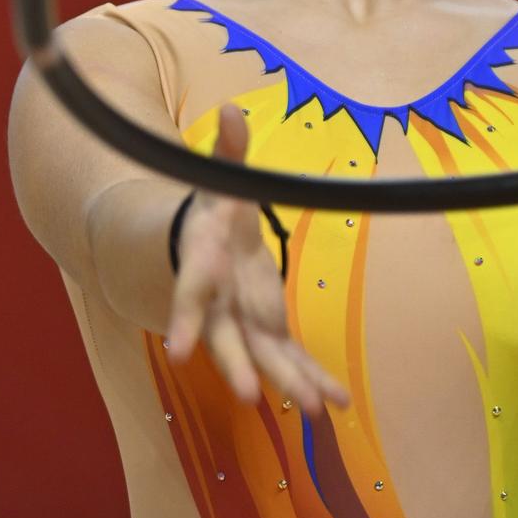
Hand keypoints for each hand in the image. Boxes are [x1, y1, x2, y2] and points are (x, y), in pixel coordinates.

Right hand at [164, 103, 350, 415]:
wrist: (206, 246)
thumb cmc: (213, 211)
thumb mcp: (220, 178)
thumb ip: (228, 150)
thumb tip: (232, 108)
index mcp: (203, 266)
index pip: (190, 295)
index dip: (186, 321)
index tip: (178, 354)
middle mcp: (219, 304)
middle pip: (225, 340)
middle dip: (237, 366)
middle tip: (248, 395)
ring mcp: (244, 323)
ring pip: (263, 359)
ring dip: (287, 383)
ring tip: (313, 409)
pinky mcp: (268, 330)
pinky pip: (291, 359)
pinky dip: (313, 379)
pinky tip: (339, 402)